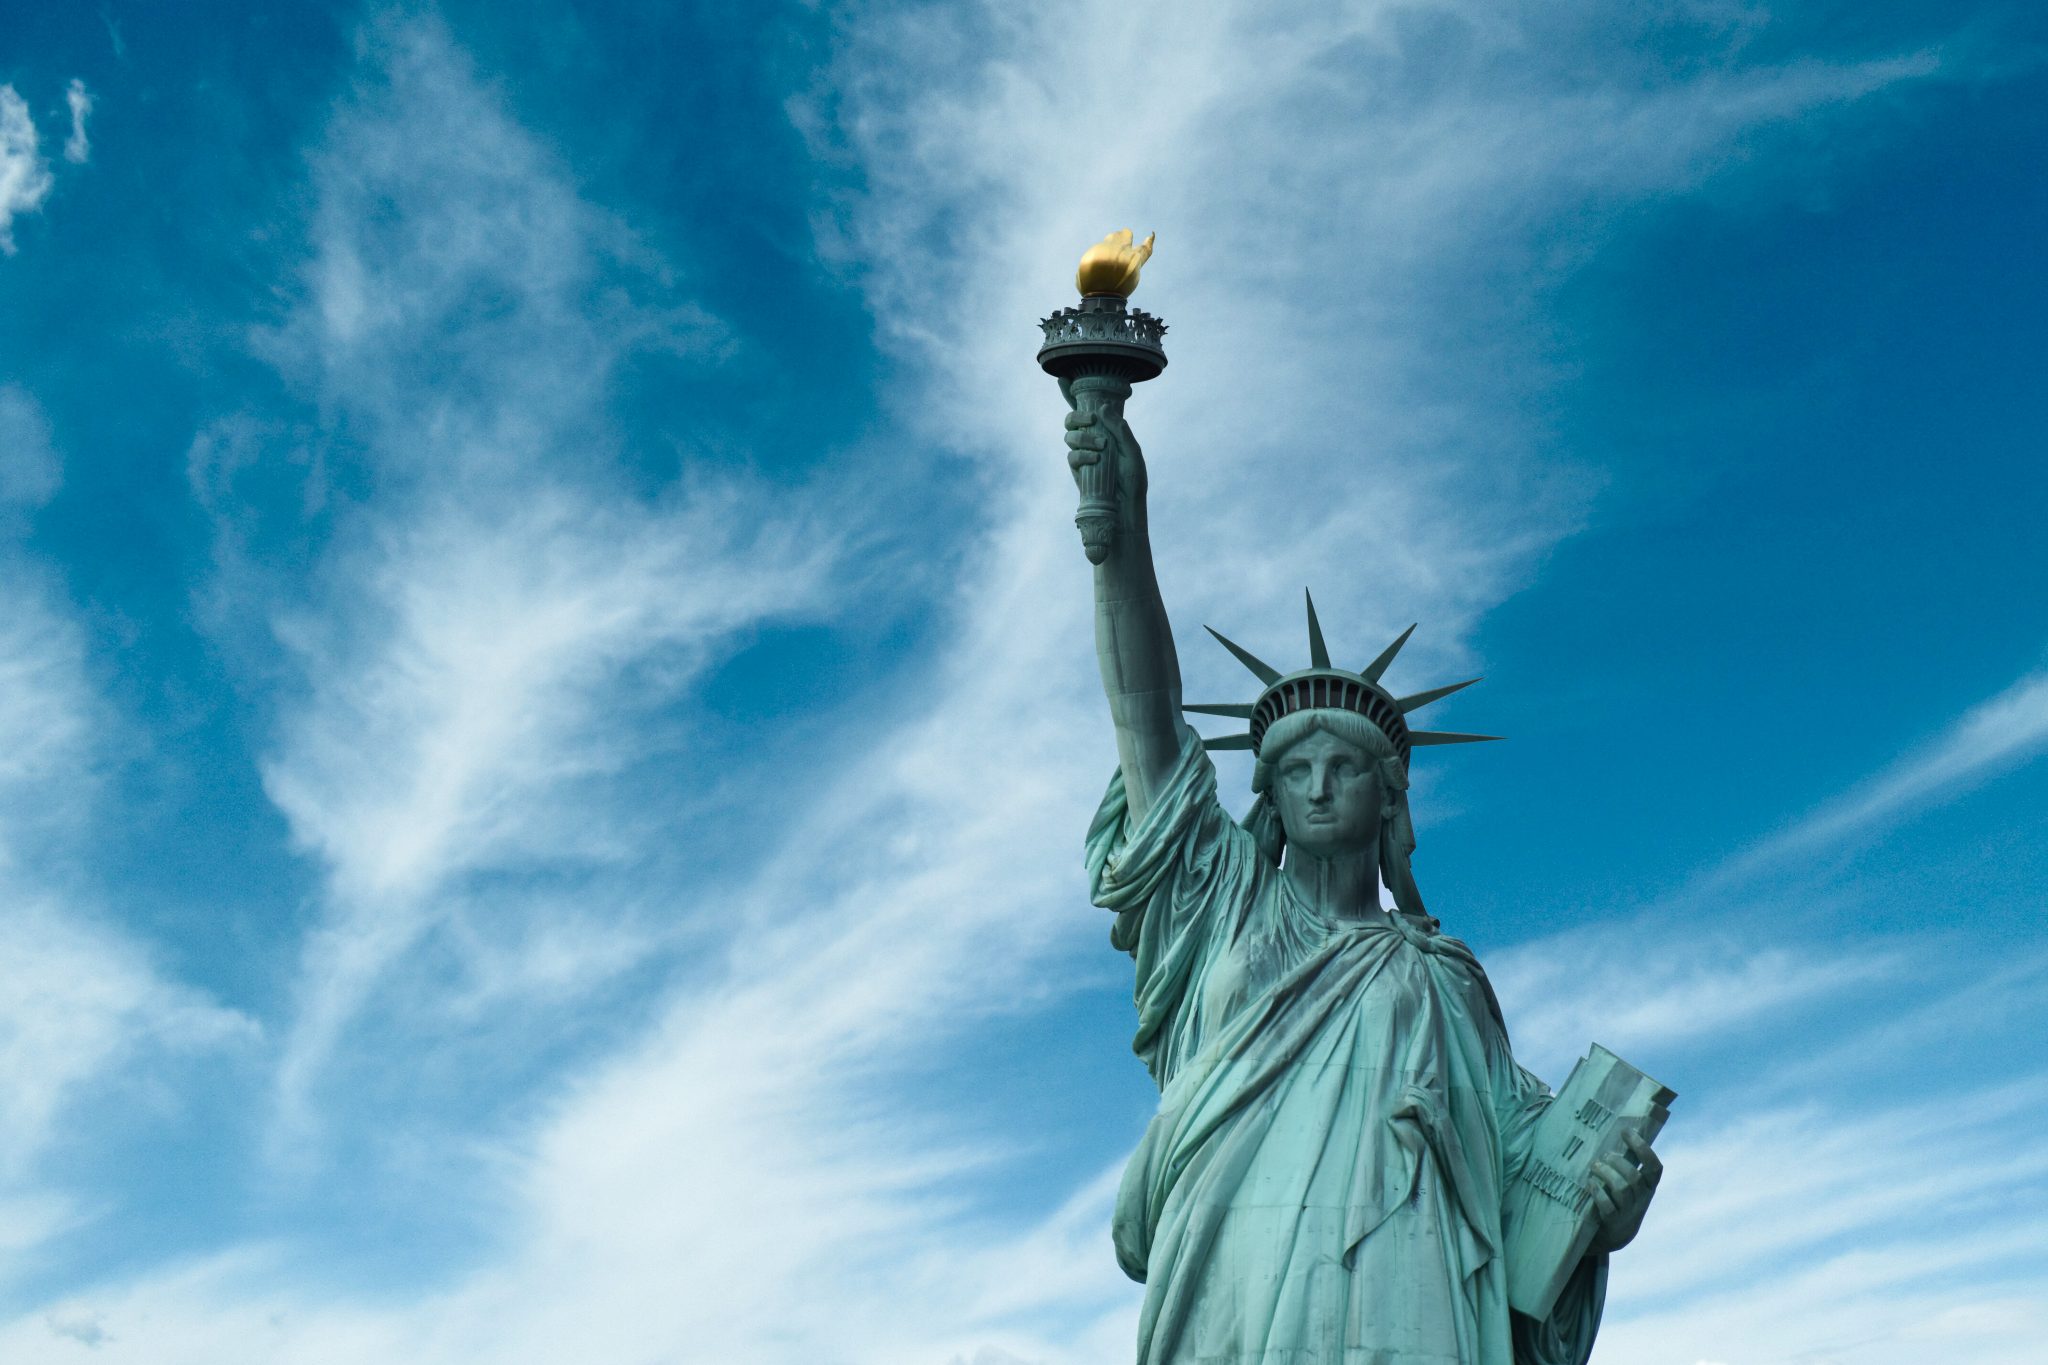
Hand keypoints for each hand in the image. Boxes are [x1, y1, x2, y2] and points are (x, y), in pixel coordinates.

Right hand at [1063, 408, 1147, 518]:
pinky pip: (1072, 456)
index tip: (1085, 405)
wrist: (1126, 505)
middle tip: (1091, 420)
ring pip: (1070, 437)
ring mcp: (1082, 455)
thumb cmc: (1133, 478)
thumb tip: (1102, 407)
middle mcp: (1090, 441)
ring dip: (1084, 437)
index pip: (1087, 413)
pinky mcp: (1077, 470)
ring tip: (1101, 447)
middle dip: (1077, 417)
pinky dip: (1082, 455)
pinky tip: (1096, 459)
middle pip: (1071, 421)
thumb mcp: (1132, 451)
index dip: (1080, 405)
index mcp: (1104, 432)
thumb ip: (1120, 429)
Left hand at [1586, 1129, 1660, 1252]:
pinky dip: (1598, 1193)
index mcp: (1648, 1186)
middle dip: (1618, 1162)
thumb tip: (1616, 1128)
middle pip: (1634, 1177)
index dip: (1642, 1148)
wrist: (1615, 1235)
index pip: (1654, 1167)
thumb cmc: (1620, 1199)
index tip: (1626, 1131)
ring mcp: (1628, 1212)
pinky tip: (1590, 1183)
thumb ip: (1627, 1163)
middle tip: (1604, 1155)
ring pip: (1622, 1190)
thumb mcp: (1630, 1183)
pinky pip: (1607, 1207)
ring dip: (1606, 1174)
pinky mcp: (1613, 1222)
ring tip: (1595, 1166)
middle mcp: (1642, 1199)